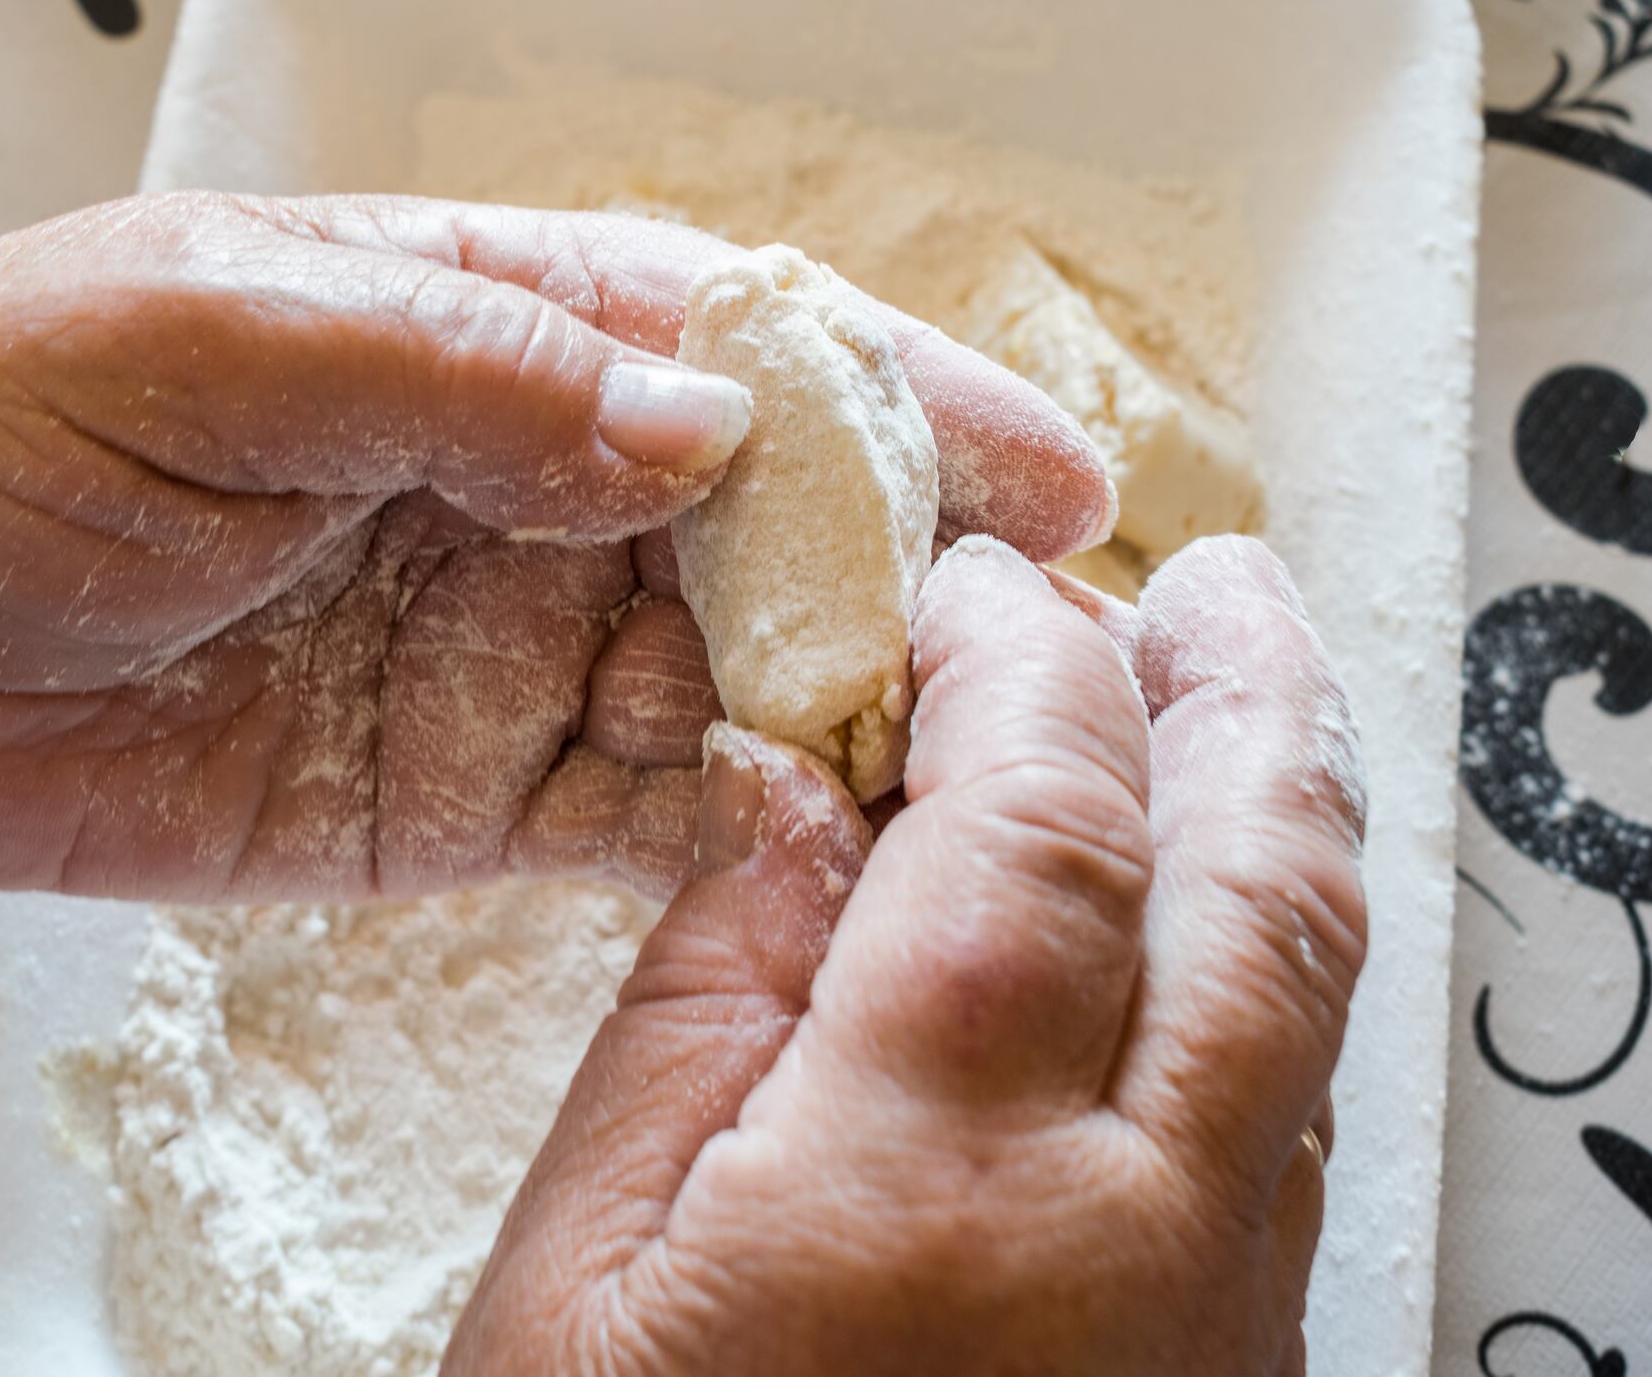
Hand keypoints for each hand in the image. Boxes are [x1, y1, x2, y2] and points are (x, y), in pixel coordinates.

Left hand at [0, 193, 1109, 903]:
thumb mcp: (207, 337)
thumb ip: (455, 371)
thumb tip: (695, 422)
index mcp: (482, 323)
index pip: (734, 343)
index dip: (896, 404)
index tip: (1039, 473)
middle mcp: (528, 481)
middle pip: (778, 521)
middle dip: (919, 578)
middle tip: (1050, 652)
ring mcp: (515, 642)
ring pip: (739, 672)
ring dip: (855, 719)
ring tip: (975, 774)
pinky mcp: (477, 791)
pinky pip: (647, 812)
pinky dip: (741, 832)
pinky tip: (817, 849)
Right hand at [448, 536, 1366, 1376]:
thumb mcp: (575, 1276)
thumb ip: (703, 1004)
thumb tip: (796, 791)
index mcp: (931, 1190)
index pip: (1031, 822)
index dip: (1013, 661)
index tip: (968, 585)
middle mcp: (1136, 1240)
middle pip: (1256, 882)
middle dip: (1241, 694)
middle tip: (1205, 586)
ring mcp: (1223, 1319)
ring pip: (1308, 998)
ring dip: (1277, 816)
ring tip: (1234, 703)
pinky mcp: (1240, 1374)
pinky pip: (1289, 1113)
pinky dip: (1260, 963)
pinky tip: (1199, 920)